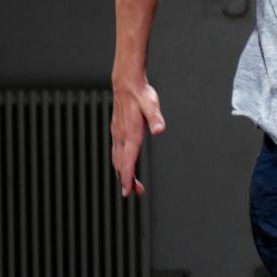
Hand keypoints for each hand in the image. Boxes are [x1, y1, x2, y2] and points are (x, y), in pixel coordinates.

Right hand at [110, 75, 165, 195]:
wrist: (126, 83)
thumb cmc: (141, 94)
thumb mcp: (151, 104)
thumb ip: (155, 118)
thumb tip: (159, 130)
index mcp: (130, 133)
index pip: (128, 160)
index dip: (127, 177)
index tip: (128, 190)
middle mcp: (121, 136)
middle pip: (121, 163)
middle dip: (127, 180)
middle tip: (135, 193)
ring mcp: (118, 134)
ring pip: (117, 159)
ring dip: (123, 173)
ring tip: (132, 185)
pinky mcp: (117, 131)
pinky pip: (117, 151)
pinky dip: (120, 163)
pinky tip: (125, 166)